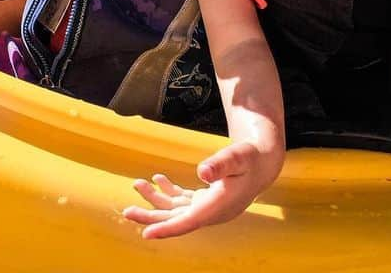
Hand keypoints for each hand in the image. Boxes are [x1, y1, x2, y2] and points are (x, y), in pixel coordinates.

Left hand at [122, 141, 265, 238]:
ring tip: (137, 184)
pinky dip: (168, 192)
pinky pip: (183, 201)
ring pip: (176, 210)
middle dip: (151, 217)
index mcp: (219, 207)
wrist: (263, 162)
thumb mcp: (238, 157)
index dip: (167, 229)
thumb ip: (221, 164)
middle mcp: (212, 212)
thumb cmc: (251, 158)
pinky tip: (158, 180)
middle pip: (177, 220)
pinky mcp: (206, 200)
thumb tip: (201, 171)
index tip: (147, 233)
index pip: (189, 222)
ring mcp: (208, 207)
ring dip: (156, 199)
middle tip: (126, 211)